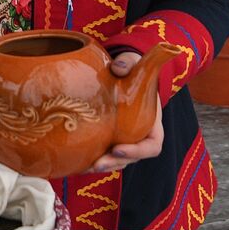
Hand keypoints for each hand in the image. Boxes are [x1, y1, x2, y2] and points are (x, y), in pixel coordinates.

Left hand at [82, 52, 163, 173]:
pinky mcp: (109, 140)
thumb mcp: (133, 63)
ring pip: (117, 160)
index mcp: (152, 124)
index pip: (152, 146)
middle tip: (97, 164)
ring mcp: (124, 140)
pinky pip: (104, 155)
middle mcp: (139, 136)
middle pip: (131, 158)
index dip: (138, 151)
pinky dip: (92, 160)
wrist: (121, 74)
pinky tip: (76, 163)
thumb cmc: (132, 70)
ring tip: (85, 167)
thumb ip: (128, 63)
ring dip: (102, 165)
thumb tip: (117, 67)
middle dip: (114, 162)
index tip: (118, 147)